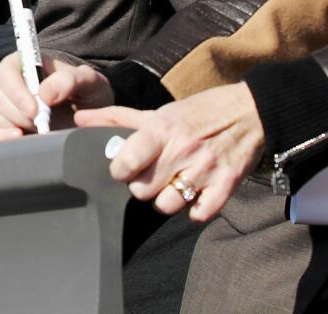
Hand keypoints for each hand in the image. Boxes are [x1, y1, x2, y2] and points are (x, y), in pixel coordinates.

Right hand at [0, 53, 111, 141]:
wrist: (87, 114)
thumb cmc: (85, 91)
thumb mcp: (88, 81)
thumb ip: (70, 80)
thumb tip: (45, 94)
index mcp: (24, 63)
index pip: (5, 72)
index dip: (16, 91)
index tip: (34, 110)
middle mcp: (8, 82)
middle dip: (17, 114)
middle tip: (41, 124)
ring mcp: (1, 104)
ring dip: (8, 125)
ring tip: (33, 132)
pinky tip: (20, 140)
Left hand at [74, 82, 264, 222]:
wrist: (250, 112)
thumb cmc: (197, 113)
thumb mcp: (158, 112)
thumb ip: (117, 118)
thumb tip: (78, 120)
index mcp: (162, 128)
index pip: (128, 159)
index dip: (120, 170)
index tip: (123, 168)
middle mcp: (182, 150)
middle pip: (142, 190)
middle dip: (141, 186)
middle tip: (150, 177)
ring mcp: (205, 169)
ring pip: (167, 205)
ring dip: (166, 200)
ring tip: (171, 186)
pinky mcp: (226, 186)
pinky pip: (198, 215)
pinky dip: (193, 210)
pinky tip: (193, 195)